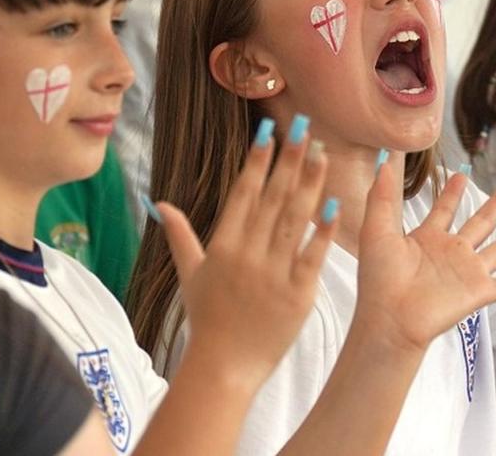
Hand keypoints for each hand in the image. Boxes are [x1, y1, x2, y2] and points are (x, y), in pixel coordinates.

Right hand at [157, 119, 334, 388]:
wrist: (224, 368)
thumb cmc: (207, 320)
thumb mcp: (189, 274)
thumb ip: (179, 235)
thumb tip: (160, 204)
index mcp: (223, 245)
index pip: (243, 193)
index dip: (257, 161)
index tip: (270, 130)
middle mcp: (247, 254)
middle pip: (272, 198)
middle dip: (289, 159)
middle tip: (305, 126)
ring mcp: (273, 273)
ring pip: (294, 219)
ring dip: (310, 183)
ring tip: (322, 152)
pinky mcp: (297, 294)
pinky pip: (312, 255)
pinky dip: (322, 230)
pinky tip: (335, 205)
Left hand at [352, 160, 495, 352]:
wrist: (389, 319)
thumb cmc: (378, 279)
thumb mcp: (378, 230)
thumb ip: (383, 195)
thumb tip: (385, 159)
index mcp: (428, 239)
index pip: (444, 209)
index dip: (453, 192)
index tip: (462, 173)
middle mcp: (452, 253)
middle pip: (483, 221)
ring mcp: (468, 273)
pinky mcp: (480, 292)